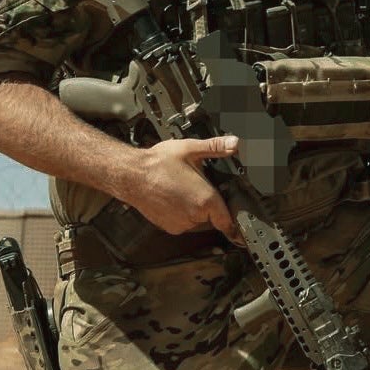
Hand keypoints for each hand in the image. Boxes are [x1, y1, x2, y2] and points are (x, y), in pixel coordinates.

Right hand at [123, 135, 241, 241]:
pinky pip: (183, 223)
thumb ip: (215, 147)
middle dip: (209, 203)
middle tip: (198, 185)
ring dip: (195, 209)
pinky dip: (182, 213)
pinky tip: (174, 197)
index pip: (228, 219)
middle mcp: (194, 215)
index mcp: (205, 199)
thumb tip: (234, 143)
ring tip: (183, 189)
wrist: (130, 175)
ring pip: (197, 220)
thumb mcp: (190, 149)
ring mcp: (180, 223)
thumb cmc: (157, 163)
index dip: (233, 219)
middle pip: (212, 216)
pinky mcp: (169, 227)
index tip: (239, 223)